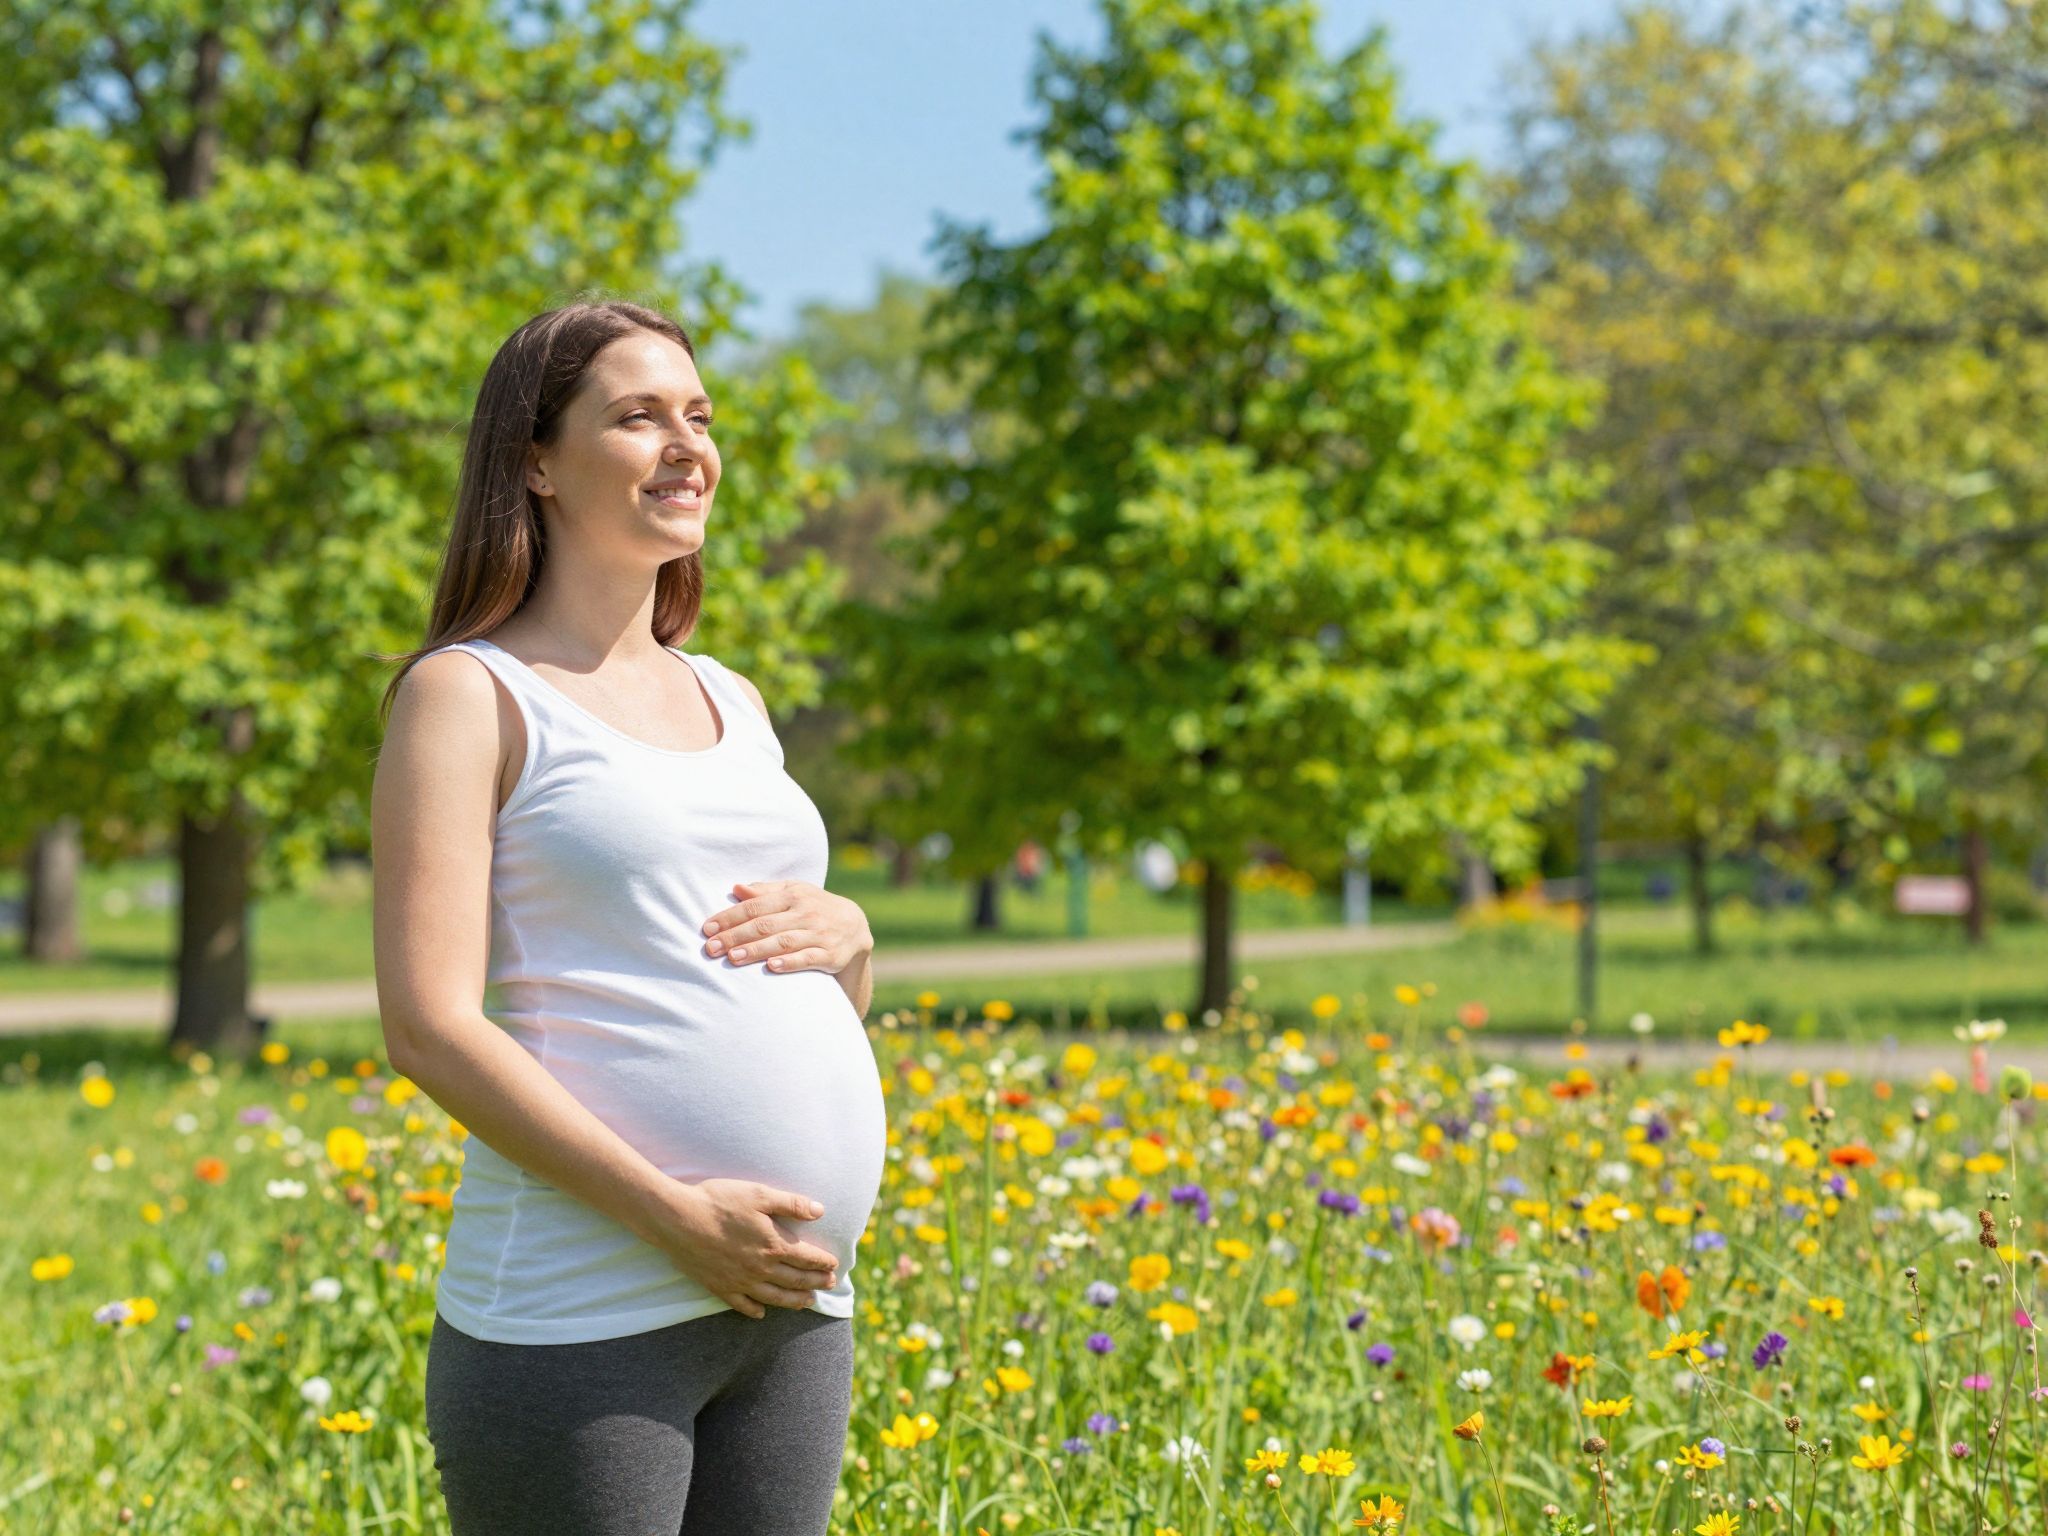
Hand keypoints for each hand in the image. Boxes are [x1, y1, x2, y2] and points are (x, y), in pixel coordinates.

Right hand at [654, 1178, 839, 1317]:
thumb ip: (792, 1204)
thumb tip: (820, 1211)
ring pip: (774, 1297)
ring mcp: (739, 1281)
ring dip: (793, 1300)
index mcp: (773, 1244)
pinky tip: (762, 1313)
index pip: (807, 1257)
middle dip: (815, 1282)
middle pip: (795, 1280)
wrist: (678, 1219)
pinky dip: (754, 1310)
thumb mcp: (759, 1194)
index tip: (835, 1266)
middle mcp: (760, 1268)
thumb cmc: (719, 1201)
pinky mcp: (719, 1287)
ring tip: (807, 1303)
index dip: (823, 1262)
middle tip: (829, 1285)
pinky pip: (742, 1305)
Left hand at [701, 879, 872, 977]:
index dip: (730, 917)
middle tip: (711, 948)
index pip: (755, 906)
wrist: (855, 927)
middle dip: (736, 936)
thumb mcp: (795, 893)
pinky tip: (771, 966)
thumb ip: (766, 891)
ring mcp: (819, 934)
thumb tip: (736, 888)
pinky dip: (790, 962)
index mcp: (793, 896)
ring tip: (733, 958)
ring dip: (757, 950)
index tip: (707, 929)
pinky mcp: (830, 955)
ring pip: (783, 942)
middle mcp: (806, 913)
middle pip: (765, 925)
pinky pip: (808, 958)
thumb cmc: (815, 907)